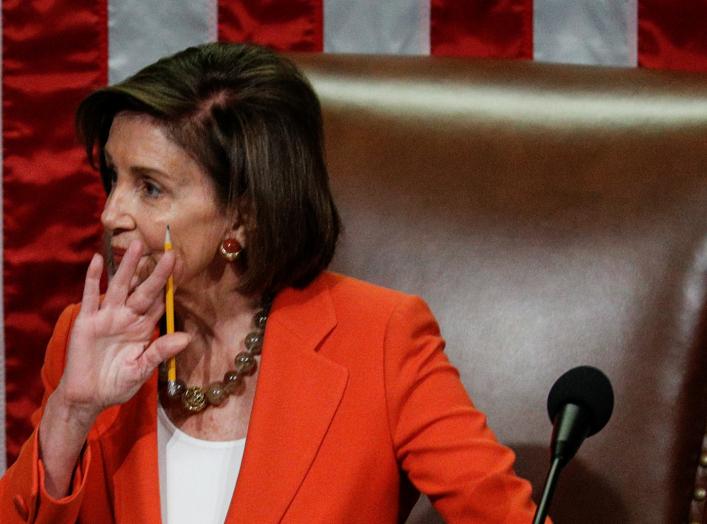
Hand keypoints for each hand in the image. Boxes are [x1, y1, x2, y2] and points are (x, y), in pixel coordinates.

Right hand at [55, 240, 189, 422]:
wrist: (87, 397)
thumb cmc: (116, 384)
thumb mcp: (141, 370)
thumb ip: (160, 352)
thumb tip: (186, 338)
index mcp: (142, 328)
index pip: (159, 302)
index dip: (170, 287)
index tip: (183, 270)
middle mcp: (126, 317)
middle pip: (143, 291)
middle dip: (156, 273)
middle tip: (169, 253)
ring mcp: (106, 317)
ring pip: (119, 287)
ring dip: (128, 267)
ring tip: (138, 246)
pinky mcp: (86, 321)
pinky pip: (90, 296)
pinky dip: (93, 278)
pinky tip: (99, 260)